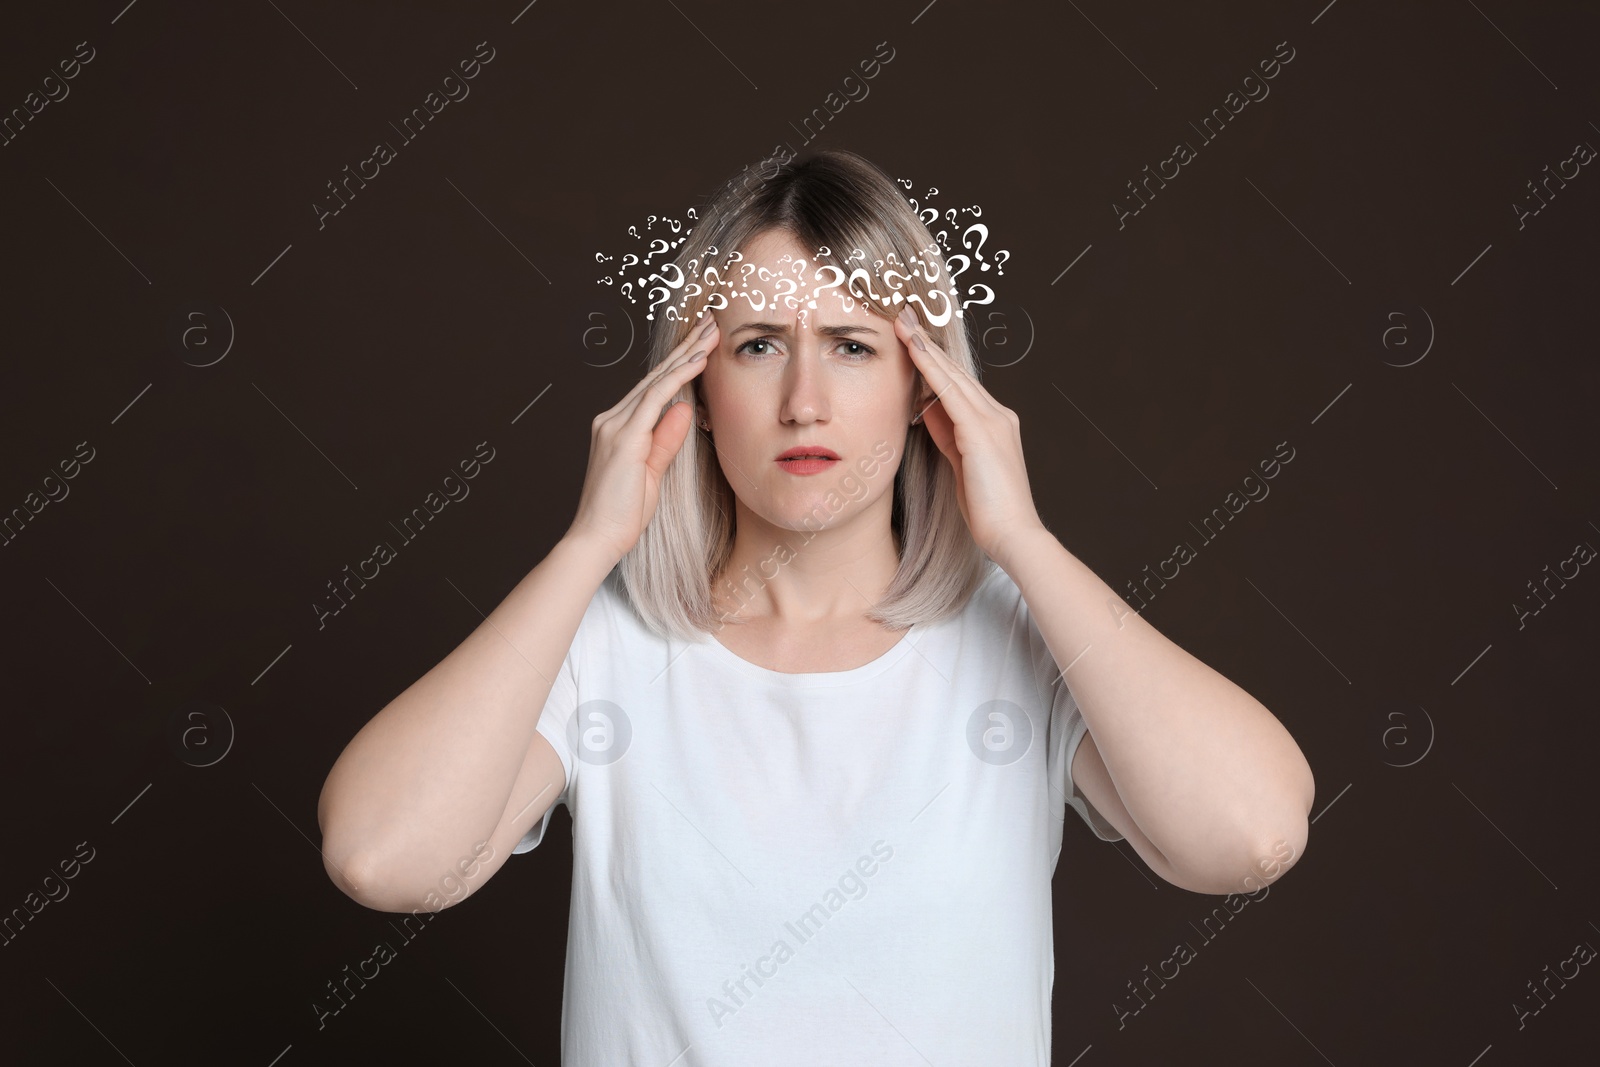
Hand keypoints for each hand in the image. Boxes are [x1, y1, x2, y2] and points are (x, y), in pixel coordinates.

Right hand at [566, 313, 717, 564]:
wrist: (597, 538)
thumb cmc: (621, 514)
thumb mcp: (652, 472)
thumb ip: (666, 440)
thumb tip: (684, 408)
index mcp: (618, 427)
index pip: (654, 387)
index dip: (679, 363)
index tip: (702, 344)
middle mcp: (612, 419)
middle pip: (655, 375)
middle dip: (685, 348)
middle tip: (710, 323)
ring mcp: (614, 426)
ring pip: (657, 380)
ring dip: (686, 355)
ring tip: (711, 333)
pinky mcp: (624, 437)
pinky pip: (655, 399)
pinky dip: (678, 378)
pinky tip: (697, 361)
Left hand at [893, 303, 1045, 565]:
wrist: (1013, 535)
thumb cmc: (987, 509)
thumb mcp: (961, 465)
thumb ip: (947, 435)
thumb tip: (926, 410)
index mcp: (993, 423)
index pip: (958, 383)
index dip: (933, 359)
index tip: (911, 336)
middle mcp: (997, 414)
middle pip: (956, 370)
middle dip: (927, 342)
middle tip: (903, 314)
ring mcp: (993, 421)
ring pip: (953, 375)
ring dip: (925, 347)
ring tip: (903, 322)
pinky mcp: (982, 433)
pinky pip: (951, 393)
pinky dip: (931, 370)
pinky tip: (914, 351)